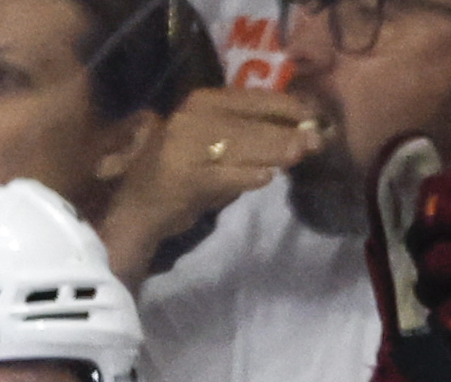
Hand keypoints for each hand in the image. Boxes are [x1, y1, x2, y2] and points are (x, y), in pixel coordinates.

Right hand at [96, 89, 323, 285]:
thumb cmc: (179, 179)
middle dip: (286, 133)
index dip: (287, 107)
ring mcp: (184, 146)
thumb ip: (247, 137)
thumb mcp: (212, 145)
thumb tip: (297, 136)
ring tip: (298, 156)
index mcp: (200, 102)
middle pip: (250, 123)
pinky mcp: (184, 177)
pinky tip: (266, 179)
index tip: (315, 116)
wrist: (134, 213)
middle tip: (316, 142)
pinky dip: (248, 177)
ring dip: (274, 152)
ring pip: (241, 146)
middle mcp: (191, 117)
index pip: (253, 98)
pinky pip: (225, 175)